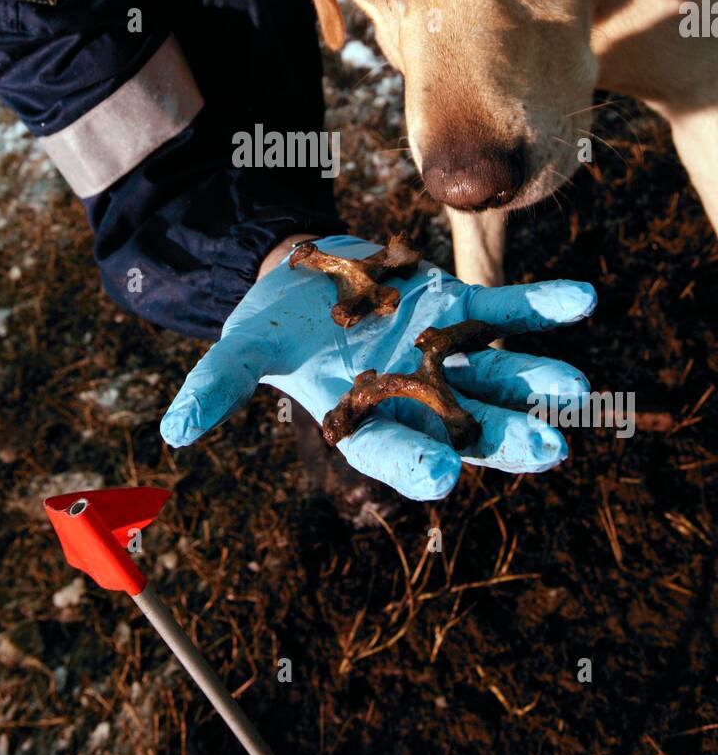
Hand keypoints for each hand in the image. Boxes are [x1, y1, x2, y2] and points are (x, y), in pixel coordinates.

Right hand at [160, 235, 595, 500]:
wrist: (308, 276)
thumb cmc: (274, 323)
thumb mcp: (241, 348)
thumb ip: (218, 385)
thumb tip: (171, 431)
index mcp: (367, 415)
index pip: (393, 450)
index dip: (415, 465)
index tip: (443, 479)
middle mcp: (416, 393)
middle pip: (467, 425)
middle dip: (505, 439)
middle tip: (547, 452)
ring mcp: (447, 350)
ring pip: (500, 373)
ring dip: (537, 381)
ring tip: (574, 389)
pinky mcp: (463, 305)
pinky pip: (511, 306)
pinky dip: (545, 304)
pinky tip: (583, 300)